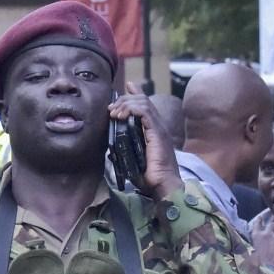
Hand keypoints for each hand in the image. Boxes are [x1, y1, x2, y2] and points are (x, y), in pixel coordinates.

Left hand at [109, 82, 181, 198]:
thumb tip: (112, 151)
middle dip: (124, 100)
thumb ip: (126, 151)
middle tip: (111, 108)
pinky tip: (120, 116)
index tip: (124, 88)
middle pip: (142, 100)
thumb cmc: (150, 177)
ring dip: (125, 104)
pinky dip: (131, 110)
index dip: (135, 93)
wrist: (163, 185)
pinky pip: (144, 111)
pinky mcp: (157, 132)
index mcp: (154, 130)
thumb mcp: (134, 160)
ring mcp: (159, 128)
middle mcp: (158, 125)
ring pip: (143, 102)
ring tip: (113, 113)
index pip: (145, 104)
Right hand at [251, 216, 273, 271]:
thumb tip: (255, 244)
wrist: (266, 271)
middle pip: (273, 224)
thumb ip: (254, 244)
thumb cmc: (256, 263)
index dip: (260, 220)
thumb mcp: (251, 251)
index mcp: (257, 236)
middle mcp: (267, 233)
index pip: (257, 223)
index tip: (261, 219)